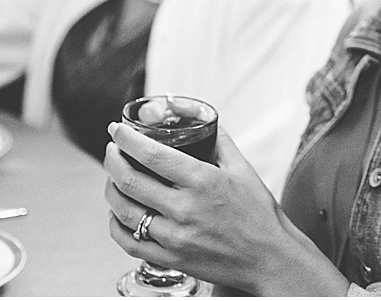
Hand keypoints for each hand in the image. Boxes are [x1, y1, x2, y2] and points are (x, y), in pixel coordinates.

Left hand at [104, 123, 348, 295]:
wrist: (270, 258)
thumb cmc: (259, 214)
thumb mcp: (243, 169)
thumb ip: (219, 142)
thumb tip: (202, 120)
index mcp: (203, 181)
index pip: (152, 154)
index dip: (127, 139)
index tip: (118, 129)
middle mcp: (185, 209)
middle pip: (130, 180)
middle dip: (112, 159)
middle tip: (112, 149)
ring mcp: (175, 237)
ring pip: (124, 211)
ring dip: (111, 189)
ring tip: (112, 177)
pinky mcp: (171, 260)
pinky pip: (129, 242)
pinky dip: (116, 225)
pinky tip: (118, 212)